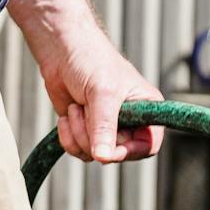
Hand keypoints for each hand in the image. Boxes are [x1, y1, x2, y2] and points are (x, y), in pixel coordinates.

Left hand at [35, 29, 162, 165]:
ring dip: (78, 133)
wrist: (61, 52)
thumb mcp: (103, 93)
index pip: (148, 146)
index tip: (108, 149)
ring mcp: (106, 129)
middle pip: (117, 153)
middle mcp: (130, 123)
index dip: (129, 152)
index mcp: (147, 111)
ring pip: (94, 154)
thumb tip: (103, 157)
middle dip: (94, 135)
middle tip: (85, 110)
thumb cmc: (91, 62)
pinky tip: (67, 115)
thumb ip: (104, 126)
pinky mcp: (85, 131)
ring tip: (76, 107)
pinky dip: (67, 136)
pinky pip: (77, 150)